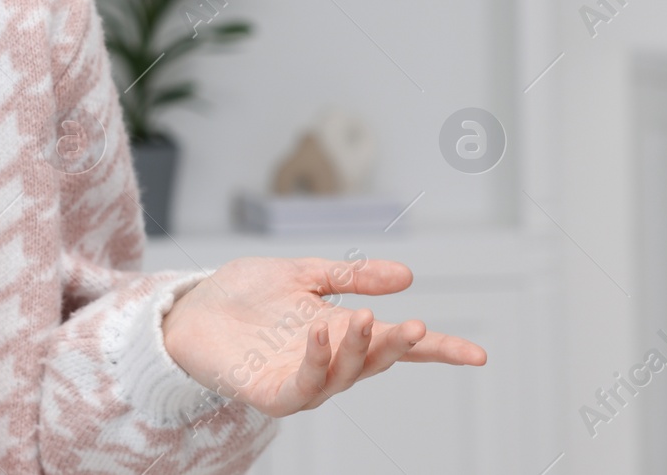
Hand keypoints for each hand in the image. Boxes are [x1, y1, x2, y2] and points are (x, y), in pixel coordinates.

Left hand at [159, 256, 485, 417]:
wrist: (188, 308)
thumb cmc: (241, 294)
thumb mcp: (301, 274)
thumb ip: (350, 276)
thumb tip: (407, 276)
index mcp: (341, 331)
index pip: (397, 344)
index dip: (437, 351)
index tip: (478, 355)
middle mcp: (328, 360)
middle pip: (378, 361)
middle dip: (400, 347)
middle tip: (418, 327)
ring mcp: (302, 380)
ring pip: (347, 375)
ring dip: (362, 350)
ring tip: (369, 319)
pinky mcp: (272, 393)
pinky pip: (304, 386)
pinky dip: (317, 363)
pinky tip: (319, 335)